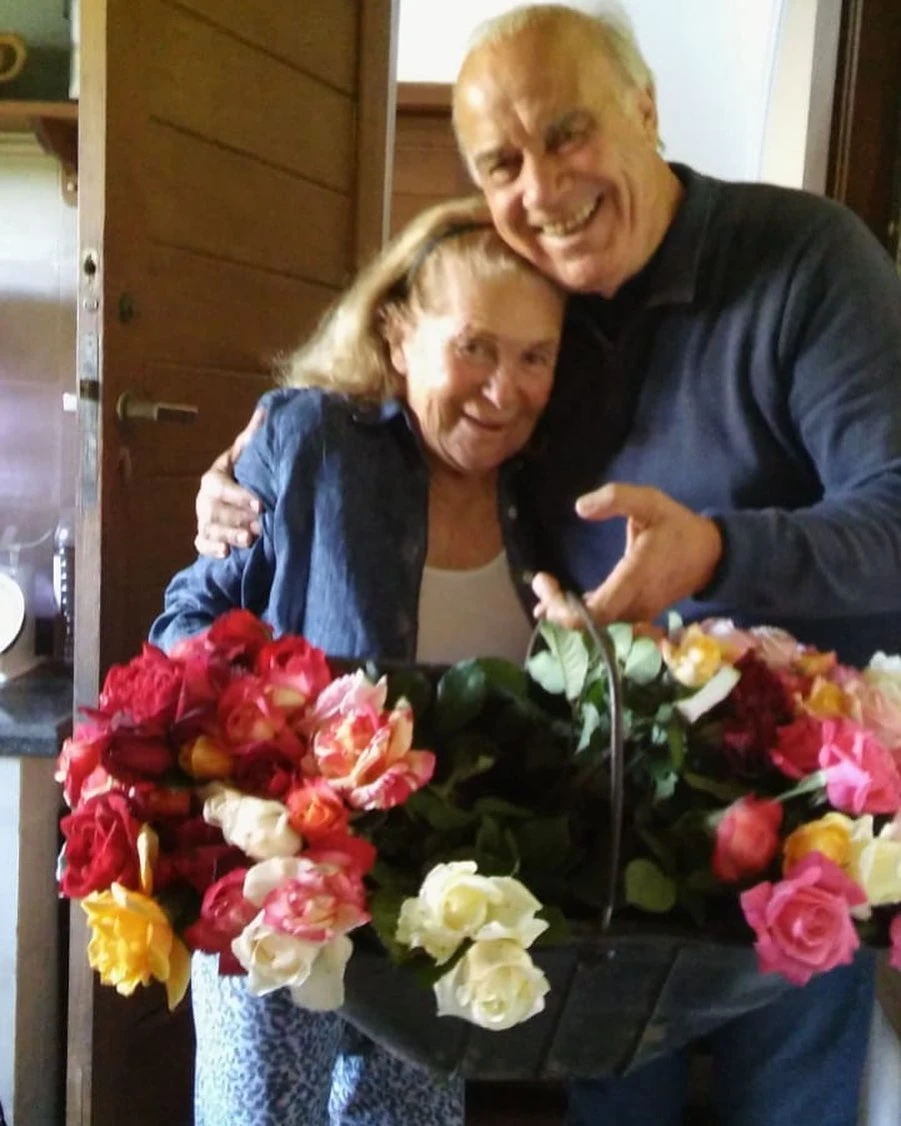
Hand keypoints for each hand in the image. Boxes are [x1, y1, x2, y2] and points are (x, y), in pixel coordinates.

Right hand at [194, 408, 265, 557]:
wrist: (234, 501)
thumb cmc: (243, 476)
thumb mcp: (246, 457)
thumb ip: (253, 438)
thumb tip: (266, 410)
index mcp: (213, 479)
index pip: (220, 486)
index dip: (238, 495)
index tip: (260, 503)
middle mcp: (204, 500)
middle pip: (215, 510)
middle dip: (238, 518)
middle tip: (260, 526)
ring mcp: (203, 520)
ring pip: (210, 528)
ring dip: (229, 535)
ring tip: (249, 540)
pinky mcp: (204, 538)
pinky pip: (202, 545)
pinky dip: (212, 549)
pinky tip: (226, 553)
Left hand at [532, 483, 722, 626]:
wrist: (711, 555)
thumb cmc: (678, 527)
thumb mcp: (650, 502)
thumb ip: (616, 499)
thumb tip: (580, 508)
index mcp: (637, 577)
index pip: (596, 611)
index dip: (564, 607)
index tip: (544, 581)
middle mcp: (636, 603)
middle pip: (589, 624)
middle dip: (558, 608)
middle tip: (539, 582)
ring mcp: (638, 613)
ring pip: (595, 627)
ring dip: (566, 613)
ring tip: (543, 591)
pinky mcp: (637, 615)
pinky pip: (604, 623)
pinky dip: (580, 615)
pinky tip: (559, 604)